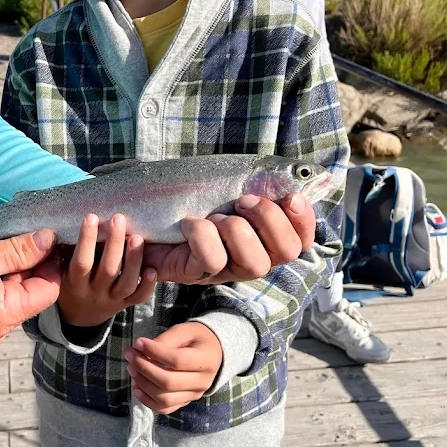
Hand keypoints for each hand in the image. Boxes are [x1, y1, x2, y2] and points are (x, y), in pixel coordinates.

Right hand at [0, 230, 62, 350]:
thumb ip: (19, 250)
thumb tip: (50, 239)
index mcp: (1, 319)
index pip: (47, 290)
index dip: (52, 261)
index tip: (53, 236)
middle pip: (30, 294)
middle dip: (31, 264)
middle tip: (26, 234)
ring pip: (10, 297)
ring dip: (10, 271)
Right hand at [56, 214, 157, 327]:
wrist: (79, 316)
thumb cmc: (68, 282)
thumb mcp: (60, 270)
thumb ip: (65, 251)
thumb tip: (66, 221)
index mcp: (75, 283)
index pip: (81, 262)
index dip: (86, 240)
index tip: (92, 217)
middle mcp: (95, 293)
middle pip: (108, 270)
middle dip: (114, 243)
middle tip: (118, 219)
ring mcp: (112, 300)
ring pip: (126, 284)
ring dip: (134, 261)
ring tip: (138, 237)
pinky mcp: (126, 304)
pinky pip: (139, 298)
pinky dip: (148, 285)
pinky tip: (153, 269)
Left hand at [124, 322, 222, 413]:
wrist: (212, 353)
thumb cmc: (196, 338)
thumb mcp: (185, 330)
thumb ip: (165, 340)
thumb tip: (141, 350)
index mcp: (206, 360)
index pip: (177, 361)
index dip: (154, 352)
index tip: (138, 342)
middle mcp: (203, 382)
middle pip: (168, 382)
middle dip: (144, 368)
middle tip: (129, 354)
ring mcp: (194, 395)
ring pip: (164, 398)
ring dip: (142, 383)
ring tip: (131, 367)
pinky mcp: (185, 402)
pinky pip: (164, 408)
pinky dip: (147, 400)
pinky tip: (136, 386)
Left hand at [141, 192, 314, 283]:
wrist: (142, 213)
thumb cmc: (190, 198)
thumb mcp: (226, 188)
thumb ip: (257, 184)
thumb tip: (296, 171)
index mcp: (264, 238)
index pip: (302, 240)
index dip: (304, 221)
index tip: (290, 197)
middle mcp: (252, 258)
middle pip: (287, 252)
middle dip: (269, 220)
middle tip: (241, 201)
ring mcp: (227, 271)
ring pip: (254, 263)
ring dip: (236, 230)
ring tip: (215, 216)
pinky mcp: (198, 274)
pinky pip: (213, 260)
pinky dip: (201, 235)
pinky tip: (188, 224)